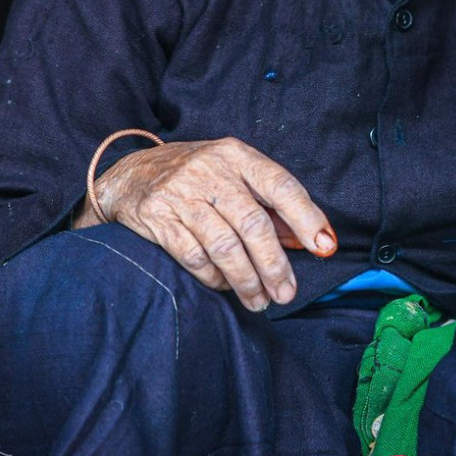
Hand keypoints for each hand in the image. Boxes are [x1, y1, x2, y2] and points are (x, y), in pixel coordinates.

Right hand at [73, 138, 335, 311]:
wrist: (130, 176)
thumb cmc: (196, 178)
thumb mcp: (233, 176)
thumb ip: (269, 204)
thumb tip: (307, 240)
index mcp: (236, 155)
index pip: (281, 185)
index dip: (307, 217)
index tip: (325, 246)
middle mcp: (210, 170)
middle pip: (253, 224)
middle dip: (275, 264)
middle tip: (287, 293)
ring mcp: (181, 193)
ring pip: (225, 246)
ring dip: (246, 280)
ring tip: (259, 301)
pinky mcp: (157, 217)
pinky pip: (194, 257)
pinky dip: (214, 277)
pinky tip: (225, 286)